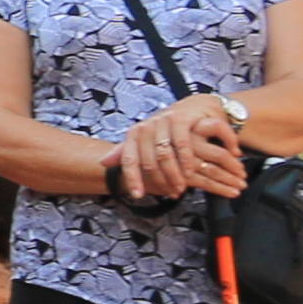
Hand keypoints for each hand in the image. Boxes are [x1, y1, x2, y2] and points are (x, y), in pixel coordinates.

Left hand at [112, 98, 245, 201]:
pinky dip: (187, 161)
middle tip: (172, 193)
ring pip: (164, 154)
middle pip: (148, 160)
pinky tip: (191, 172)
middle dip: (160, 181)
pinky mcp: (182, 117)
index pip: (129, 159)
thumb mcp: (150, 140)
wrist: (199, 108)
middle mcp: (147, 126)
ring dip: (173, 175)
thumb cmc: (173, 129)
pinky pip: (182, 144)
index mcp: (136, 133)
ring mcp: (163, 120)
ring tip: (182, 187)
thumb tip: (103, 162)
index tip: (138, 195)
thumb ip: (128, 151)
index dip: (132, 179)